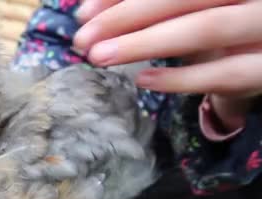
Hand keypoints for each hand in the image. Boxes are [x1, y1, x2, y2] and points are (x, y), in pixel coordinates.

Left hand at [73, 0, 261, 125]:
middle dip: (126, 17)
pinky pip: (227, 72)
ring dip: (146, 44)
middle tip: (83, 39)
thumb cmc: (218, 17)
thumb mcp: (185, 6)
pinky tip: (143, 80)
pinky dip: (181, 78)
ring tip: (100, 56)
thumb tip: (88, 12)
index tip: (84, 14)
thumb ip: (145, 4)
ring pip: (206, 29)